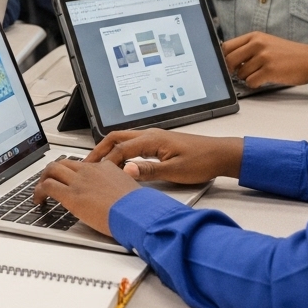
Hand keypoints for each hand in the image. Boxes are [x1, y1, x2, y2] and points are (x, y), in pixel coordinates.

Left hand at [32, 159, 140, 235]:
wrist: (138, 213)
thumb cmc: (138, 207)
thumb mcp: (131, 190)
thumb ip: (121, 188)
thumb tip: (121, 196)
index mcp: (105, 168)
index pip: (82, 165)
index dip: (71, 172)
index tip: (68, 180)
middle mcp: (90, 171)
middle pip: (63, 163)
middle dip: (52, 172)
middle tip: (48, 182)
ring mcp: (79, 181)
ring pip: (52, 170)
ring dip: (42, 180)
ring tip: (40, 191)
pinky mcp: (71, 195)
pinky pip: (47, 186)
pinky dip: (38, 192)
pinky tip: (38, 200)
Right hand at [85, 129, 243, 184]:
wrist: (220, 155)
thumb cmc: (202, 161)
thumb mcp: (175, 170)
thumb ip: (149, 170)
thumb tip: (127, 170)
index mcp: (152, 139)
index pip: (120, 148)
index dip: (105, 161)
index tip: (94, 172)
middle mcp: (151, 134)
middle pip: (116, 137)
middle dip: (99, 150)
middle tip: (87, 164)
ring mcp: (154, 137)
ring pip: (123, 139)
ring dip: (109, 149)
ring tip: (98, 164)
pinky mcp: (158, 143)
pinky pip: (132, 143)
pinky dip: (120, 151)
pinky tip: (120, 162)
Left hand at [221, 32, 307, 88]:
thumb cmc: (287, 54)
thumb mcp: (266, 43)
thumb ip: (248, 48)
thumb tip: (226, 59)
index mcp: (255, 36)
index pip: (227, 46)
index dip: (223, 57)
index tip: (226, 64)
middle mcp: (258, 44)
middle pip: (229, 60)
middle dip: (231, 70)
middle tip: (241, 73)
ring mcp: (264, 57)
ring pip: (240, 73)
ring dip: (247, 77)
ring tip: (260, 73)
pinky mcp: (270, 70)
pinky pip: (250, 82)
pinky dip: (254, 84)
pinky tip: (264, 79)